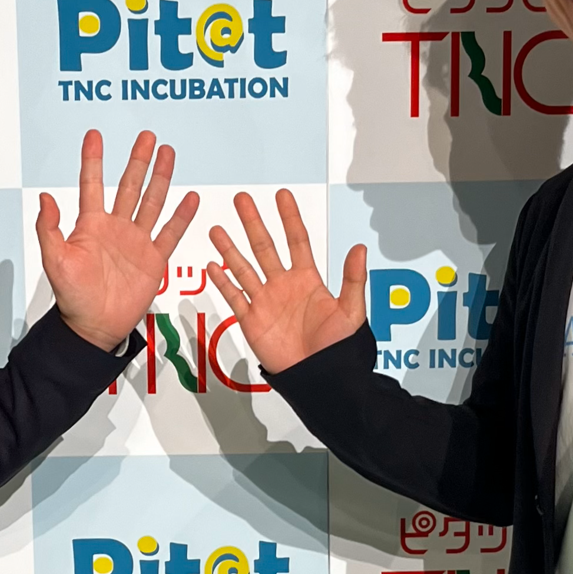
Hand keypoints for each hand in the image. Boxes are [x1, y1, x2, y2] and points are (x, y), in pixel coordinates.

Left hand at [37, 130, 197, 351]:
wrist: (95, 326)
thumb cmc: (72, 297)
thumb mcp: (54, 261)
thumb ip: (49, 229)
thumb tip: (44, 198)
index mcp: (90, 226)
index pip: (92, 184)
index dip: (93, 159)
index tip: (95, 135)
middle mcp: (115, 228)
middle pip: (129, 185)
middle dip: (138, 160)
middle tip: (147, 136)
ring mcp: (136, 241)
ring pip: (152, 202)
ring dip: (160, 178)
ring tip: (168, 154)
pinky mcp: (154, 259)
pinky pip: (170, 233)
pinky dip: (182, 216)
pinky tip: (190, 197)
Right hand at [206, 189, 366, 373]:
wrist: (319, 378)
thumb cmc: (338, 347)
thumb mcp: (350, 311)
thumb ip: (352, 279)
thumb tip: (359, 248)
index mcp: (308, 280)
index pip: (296, 241)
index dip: (289, 218)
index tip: (282, 195)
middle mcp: (284, 286)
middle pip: (264, 247)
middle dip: (253, 223)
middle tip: (242, 199)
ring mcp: (265, 302)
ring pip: (243, 269)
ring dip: (230, 249)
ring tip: (216, 229)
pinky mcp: (252, 321)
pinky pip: (234, 298)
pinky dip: (222, 283)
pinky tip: (212, 266)